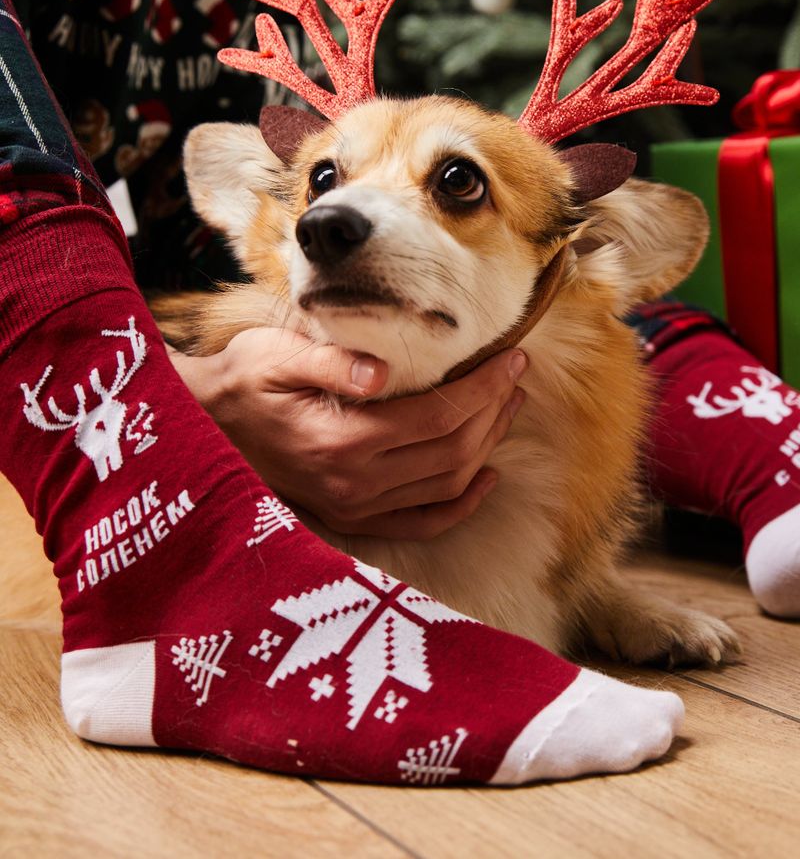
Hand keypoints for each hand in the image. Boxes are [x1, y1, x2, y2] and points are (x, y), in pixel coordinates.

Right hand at [169, 328, 526, 539]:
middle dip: (494, 411)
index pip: (439, 418)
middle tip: (516, 375)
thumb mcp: (274, 356)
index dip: (483, 388)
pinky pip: (422, 523)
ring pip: (446, 485)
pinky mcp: (353, 518)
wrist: (203, 427)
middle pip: (453, 452)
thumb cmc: (242, 381)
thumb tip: (381, 370)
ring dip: (487, 447)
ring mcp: (356, 507)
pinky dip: (461, 505)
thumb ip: (329, 363)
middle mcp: (356, 484)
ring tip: (508, 407)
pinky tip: (487, 479)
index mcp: (342, 441)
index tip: (511, 359)